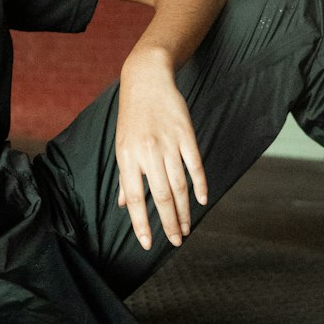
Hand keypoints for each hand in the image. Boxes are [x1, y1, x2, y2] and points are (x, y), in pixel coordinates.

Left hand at [116, 49, 207, 250]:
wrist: (146, 79)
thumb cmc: (132, 116)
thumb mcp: (121, 145)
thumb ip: (125, 177)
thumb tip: (122, 205)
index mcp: (127, 157)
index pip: (134, 198)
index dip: (141, 222)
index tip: (147, 243)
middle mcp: (147, 152)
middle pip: (161, 196)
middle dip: (169, 223)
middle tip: (176, 242)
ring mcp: (168, 143)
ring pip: (179, 185)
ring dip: (185, 210)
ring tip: (187, 228)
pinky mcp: (185, 134)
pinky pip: (194, 165)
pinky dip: (200, 185)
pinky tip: (201, 200)